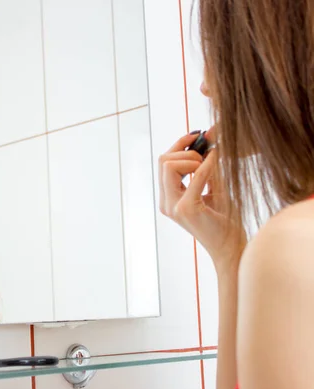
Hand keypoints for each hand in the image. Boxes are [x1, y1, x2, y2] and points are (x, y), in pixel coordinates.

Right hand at [158, 127, 245, 271]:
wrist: (230, 248)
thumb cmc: (224, 221)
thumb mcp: (213, 188)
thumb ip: (207, 167)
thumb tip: (209, 141)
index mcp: (169, 197)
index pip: (163, 162)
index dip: (179, 144)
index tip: (197, 135)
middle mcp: (166, 202)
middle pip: (163, 160)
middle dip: (186, 151)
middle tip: (207, 156)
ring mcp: (174, 206)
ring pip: (169, 165)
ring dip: (192, 159)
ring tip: (211, 166)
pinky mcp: (187, 209)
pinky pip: (194, 177)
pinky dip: (207, 165)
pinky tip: (217, 160)